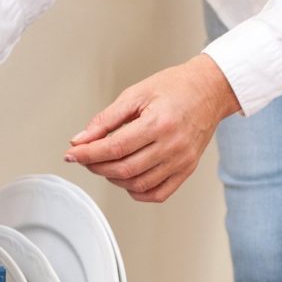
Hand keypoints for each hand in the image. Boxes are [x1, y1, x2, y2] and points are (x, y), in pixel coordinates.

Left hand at [65, 54, 239, 201]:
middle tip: (85, 157)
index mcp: (159, 123)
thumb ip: (105, 120)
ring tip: (104, 164)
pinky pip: (158, 194)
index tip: (71, 154)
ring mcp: (182, 161)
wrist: (210, 89)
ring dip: (113, 179)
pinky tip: (126, 178)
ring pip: (138, 184)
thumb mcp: (135, 94)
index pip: (114, 148)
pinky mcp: (187, 170)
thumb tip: (80, 140)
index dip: (88, 154)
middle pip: (124, 169)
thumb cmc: (175, 87)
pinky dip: (137, 191)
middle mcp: (173, 145)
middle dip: (96, 167)